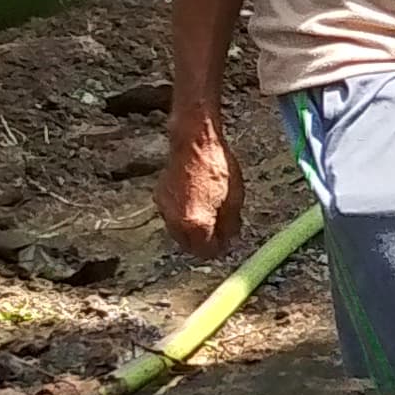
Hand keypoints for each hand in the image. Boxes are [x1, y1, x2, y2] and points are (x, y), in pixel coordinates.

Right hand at [158, 113, 241, 257]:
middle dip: (204, 241)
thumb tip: (228, 240)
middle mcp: (175, 221)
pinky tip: (196, 200)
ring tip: (209, 212)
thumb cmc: (216, 166)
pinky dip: (183, 215)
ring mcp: (164, 209)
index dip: (218, 248)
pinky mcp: (159, 197)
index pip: (205, 252)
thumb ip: (230, 225)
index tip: (226, 242)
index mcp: (196, 223)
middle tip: (219, 230)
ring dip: (192, 229)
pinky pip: (172, 216)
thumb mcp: (235, 199)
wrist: (194, 142)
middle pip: (189, 245)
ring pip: (179, 232)